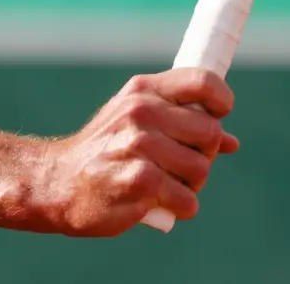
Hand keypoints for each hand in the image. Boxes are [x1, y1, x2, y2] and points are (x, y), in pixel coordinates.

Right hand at [22, 69, 237, 236]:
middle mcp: (141, 112)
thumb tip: (232, 142)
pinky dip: (180, 207)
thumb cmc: (103, 152)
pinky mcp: (138, 181)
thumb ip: (182, 125)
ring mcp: (138, 145)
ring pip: (201, 169)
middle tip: (179, 166)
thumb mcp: (135, 124)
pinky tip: (159, 204)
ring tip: (164, 186)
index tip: (218, 117)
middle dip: (203, 156)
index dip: (221, 101)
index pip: (203, 81)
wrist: (57, 182)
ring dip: (190, 185)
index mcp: (142, 91)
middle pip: (211, 132)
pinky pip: (187, 199)